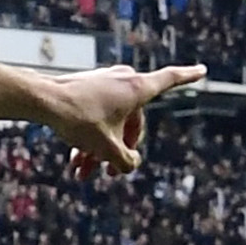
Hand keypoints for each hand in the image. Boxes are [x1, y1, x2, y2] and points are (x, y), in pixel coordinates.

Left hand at [30, 62, 206, 175]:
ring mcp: (104, 84)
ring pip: (111, 124)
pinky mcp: (87, 90)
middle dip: (120, 150)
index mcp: (136, 88)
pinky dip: (89, 138)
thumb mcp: (106, 148)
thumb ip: (126, 161)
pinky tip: (75, 162)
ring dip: (100, 150)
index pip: (170, 80)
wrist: (42, 101)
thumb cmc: (77, 119)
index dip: (188, 77)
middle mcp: (123, 81)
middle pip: (133, 122)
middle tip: (109, 174)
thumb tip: (130, 164)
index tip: (203, 70)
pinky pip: (97, 118)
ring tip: (83, 173)